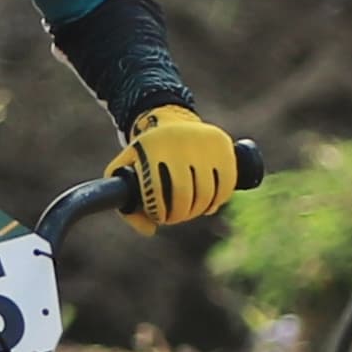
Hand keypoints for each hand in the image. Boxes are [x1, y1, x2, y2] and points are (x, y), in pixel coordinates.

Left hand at [115, 102, 240, 231]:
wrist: (170, 121)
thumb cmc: (146, 154)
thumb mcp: (125, 171)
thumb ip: (127, 205)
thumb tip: (150, 231)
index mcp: (152, 149)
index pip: (156, 193)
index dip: (159, 212)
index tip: (160, 217)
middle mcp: (179, 143)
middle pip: (184, 195)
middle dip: (179, 214)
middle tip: (175, 218)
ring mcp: (203, 143)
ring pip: (206, 192)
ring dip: (199, 210)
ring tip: (191, 211)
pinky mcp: (223, 145)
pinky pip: (226, 183)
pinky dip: (219, 200)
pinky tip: (209, 204)